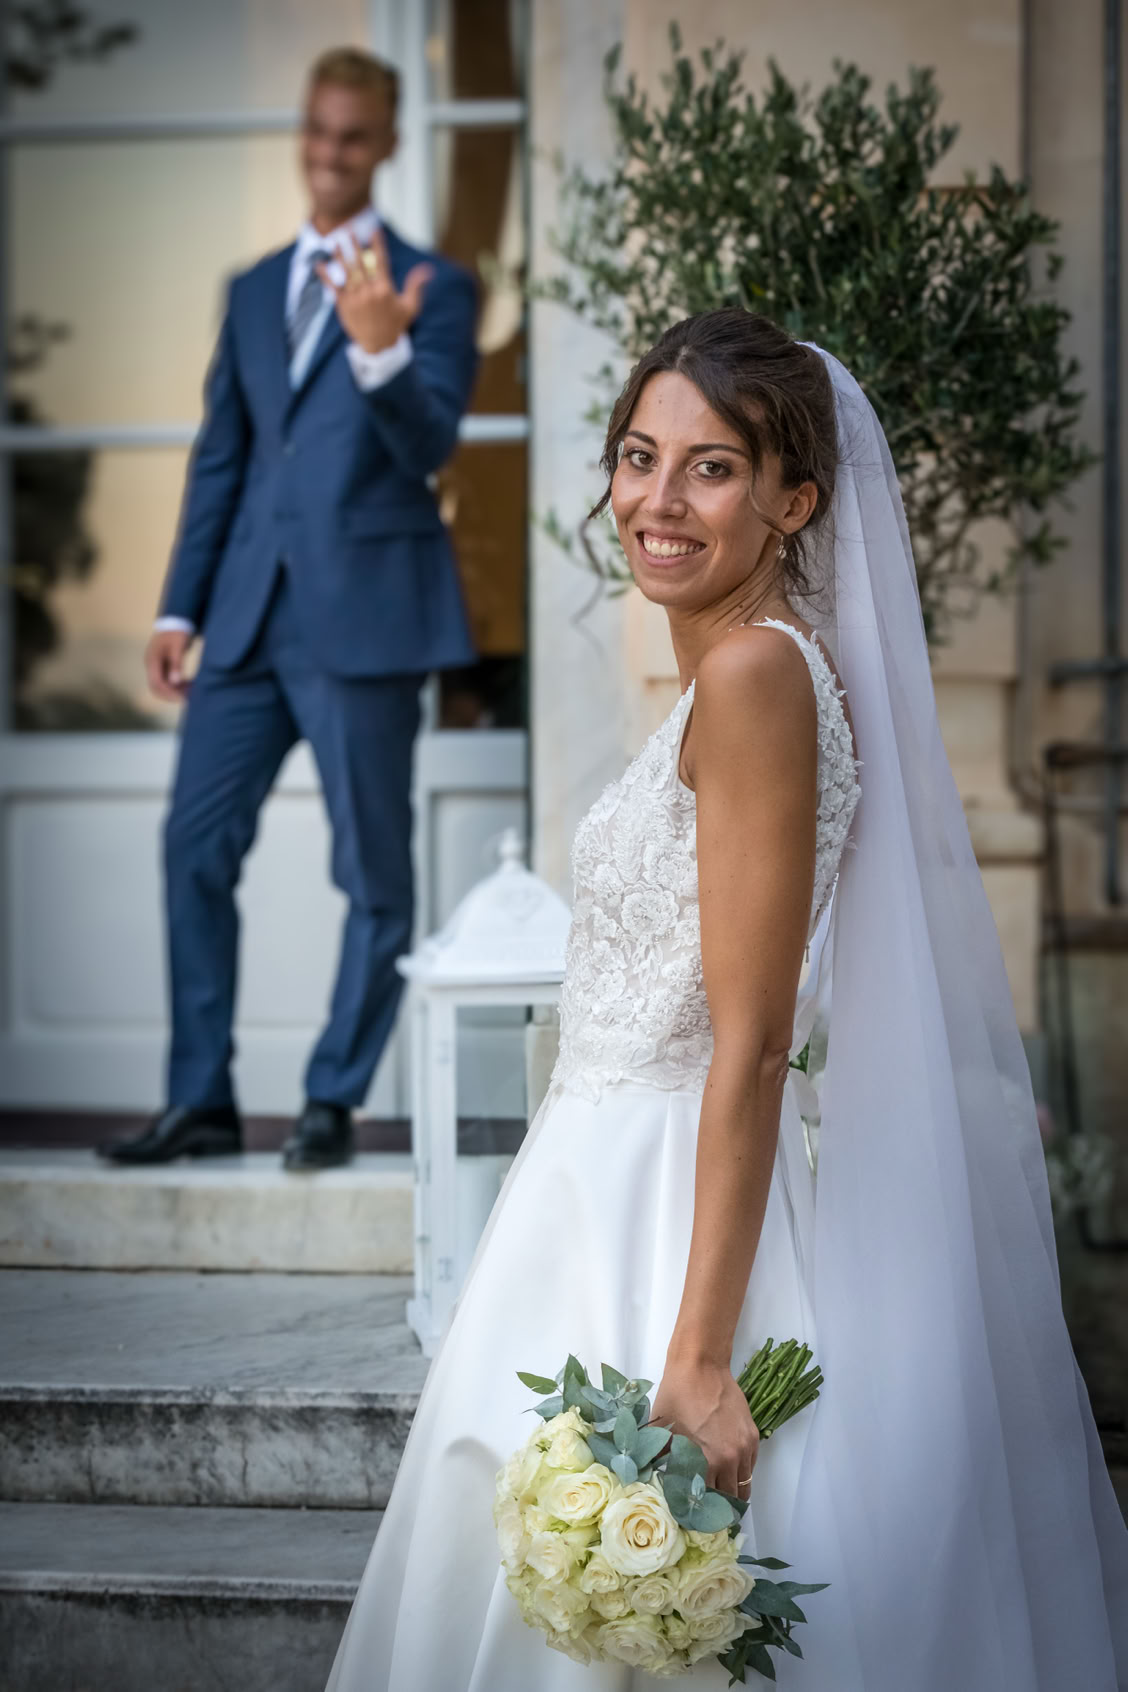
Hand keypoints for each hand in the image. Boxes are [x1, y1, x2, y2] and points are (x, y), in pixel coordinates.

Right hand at [145, 628, 193, 702]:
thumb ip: (176, 663)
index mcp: (152, 660)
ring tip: (190, 691)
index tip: (183, 698)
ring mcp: (156, 665)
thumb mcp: (178, 646)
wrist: (176, 620)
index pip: (156, 684)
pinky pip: (167, 680)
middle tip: (188, 697)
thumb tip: (174, 682)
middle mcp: (151, 665)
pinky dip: (176, 685)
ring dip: (174, 690)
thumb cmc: (177, 632)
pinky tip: (188, 684)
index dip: (169, 693)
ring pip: (162, 685)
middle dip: (171, 695)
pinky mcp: (162, 665)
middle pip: (156, 688)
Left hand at [317, 228, 431, 355]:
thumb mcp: (411, 306)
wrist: (379, 347)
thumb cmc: (396, 325)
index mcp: (385, 288)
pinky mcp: (344, 306)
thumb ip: (416, 286)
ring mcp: (355, 298)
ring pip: (345, 272)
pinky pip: (333, 287)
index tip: (375, 229)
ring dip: (339, 256)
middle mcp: (369, 291)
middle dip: (354, 246)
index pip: (381, 261)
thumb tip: (427, 269)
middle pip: (360, 263)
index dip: (377, 244)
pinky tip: (319, 264)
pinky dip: (325, 276)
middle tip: (349, 230)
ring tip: (334, 243)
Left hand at [652, 1358, 759, 1500]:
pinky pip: (751, 1466)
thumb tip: (652, 1480)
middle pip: (729, 1498)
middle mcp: (730, 1459)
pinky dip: (742, 1473)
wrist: (700, 1366)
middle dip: (718, 1507)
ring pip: (744, 1485)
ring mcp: (744, 1447)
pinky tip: (729, 1471)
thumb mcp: (662, 1431)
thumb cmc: (676, 1396)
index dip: (699, 1510)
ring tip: (721, 1497)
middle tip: (707, 1511)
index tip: (693, 1516)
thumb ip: (660, 1460)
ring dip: (733, 1493)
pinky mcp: (752, 1435)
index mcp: (707, 1461)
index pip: (707, 1500)